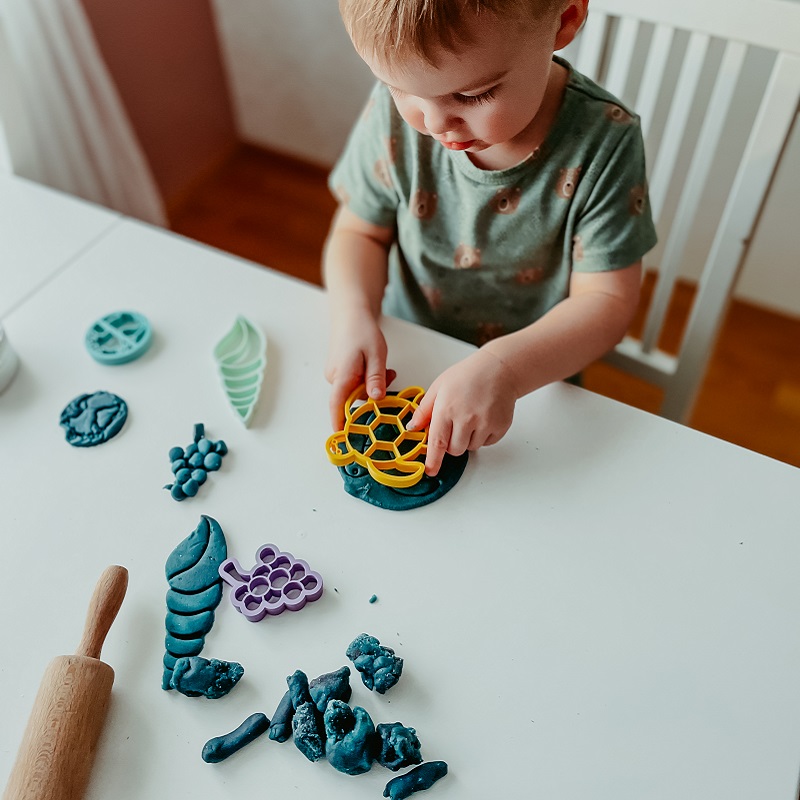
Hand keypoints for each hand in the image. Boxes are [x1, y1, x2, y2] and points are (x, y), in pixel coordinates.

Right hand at [325, 308, 394, 428]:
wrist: (351, 315)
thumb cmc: (362, 332)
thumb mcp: (376, 355)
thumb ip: (376, 379)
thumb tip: (376, 399)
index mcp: (341, 376)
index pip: (337, 406)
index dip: (340, 424)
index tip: (345, 439)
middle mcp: (335, 378)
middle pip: (351, 401)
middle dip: (372, 398)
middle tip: (390, 381)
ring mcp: (337, 376)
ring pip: (355, 392)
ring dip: (372, 387)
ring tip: (387, 371)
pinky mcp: (341, 372)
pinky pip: (355, 384)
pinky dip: (368, 381)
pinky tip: (379, 369)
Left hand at [407, 349, 518, 475]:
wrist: (499, 369)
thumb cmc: (467, 376)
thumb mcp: (438, 387)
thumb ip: (424, 410)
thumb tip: (413, 427)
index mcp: (447, 409)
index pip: (437, 442)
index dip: (433, 460)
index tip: (430, 471)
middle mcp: (466, 419)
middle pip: (454, 450)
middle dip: (450, 444)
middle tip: (454, 425)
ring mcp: (485, 424)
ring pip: (471, 448)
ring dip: (467, 439)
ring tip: (470, 417)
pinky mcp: (500, 427)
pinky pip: (487, 443)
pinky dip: (483, 436)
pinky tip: (483, 418)